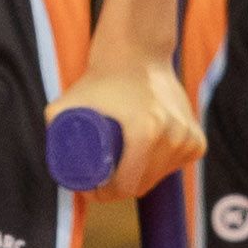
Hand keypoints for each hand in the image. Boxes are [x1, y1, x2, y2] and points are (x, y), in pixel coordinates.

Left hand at [56, 44, 202, 199]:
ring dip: (143, 178)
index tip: (91, 189)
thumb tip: (51, 158)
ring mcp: (188, 138)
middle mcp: (173, 137)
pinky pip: (177, 166)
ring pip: (160, 177)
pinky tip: (149, 157)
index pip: (125, 186)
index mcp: (146, 133)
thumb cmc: (102, 79)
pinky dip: (163, 168)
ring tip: (123, 166)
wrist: (138, 53)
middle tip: (102, 180)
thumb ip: (53, 125)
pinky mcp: (197, 139)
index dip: (104, 194)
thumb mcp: (69, 102)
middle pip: (142, 185)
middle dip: (121, 189)